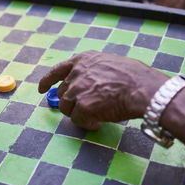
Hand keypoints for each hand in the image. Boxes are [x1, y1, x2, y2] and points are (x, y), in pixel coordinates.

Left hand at [38, 51, 167, 129]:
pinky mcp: (82, 105)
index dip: (47, 80)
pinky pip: (78, 119)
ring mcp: (78, 89)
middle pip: (62, 94)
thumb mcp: (110, 64)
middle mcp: (77, 72)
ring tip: (95, 117)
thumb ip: (94, 72)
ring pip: (67, 108)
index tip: (41, 88)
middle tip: (86, 110)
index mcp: (83, 60)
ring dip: (78, 114)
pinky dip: (86, 124)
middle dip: (72, 103)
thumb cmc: (135, 78)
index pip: (57, 70)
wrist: (144, 89)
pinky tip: (98, 123)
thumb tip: (91, 83)